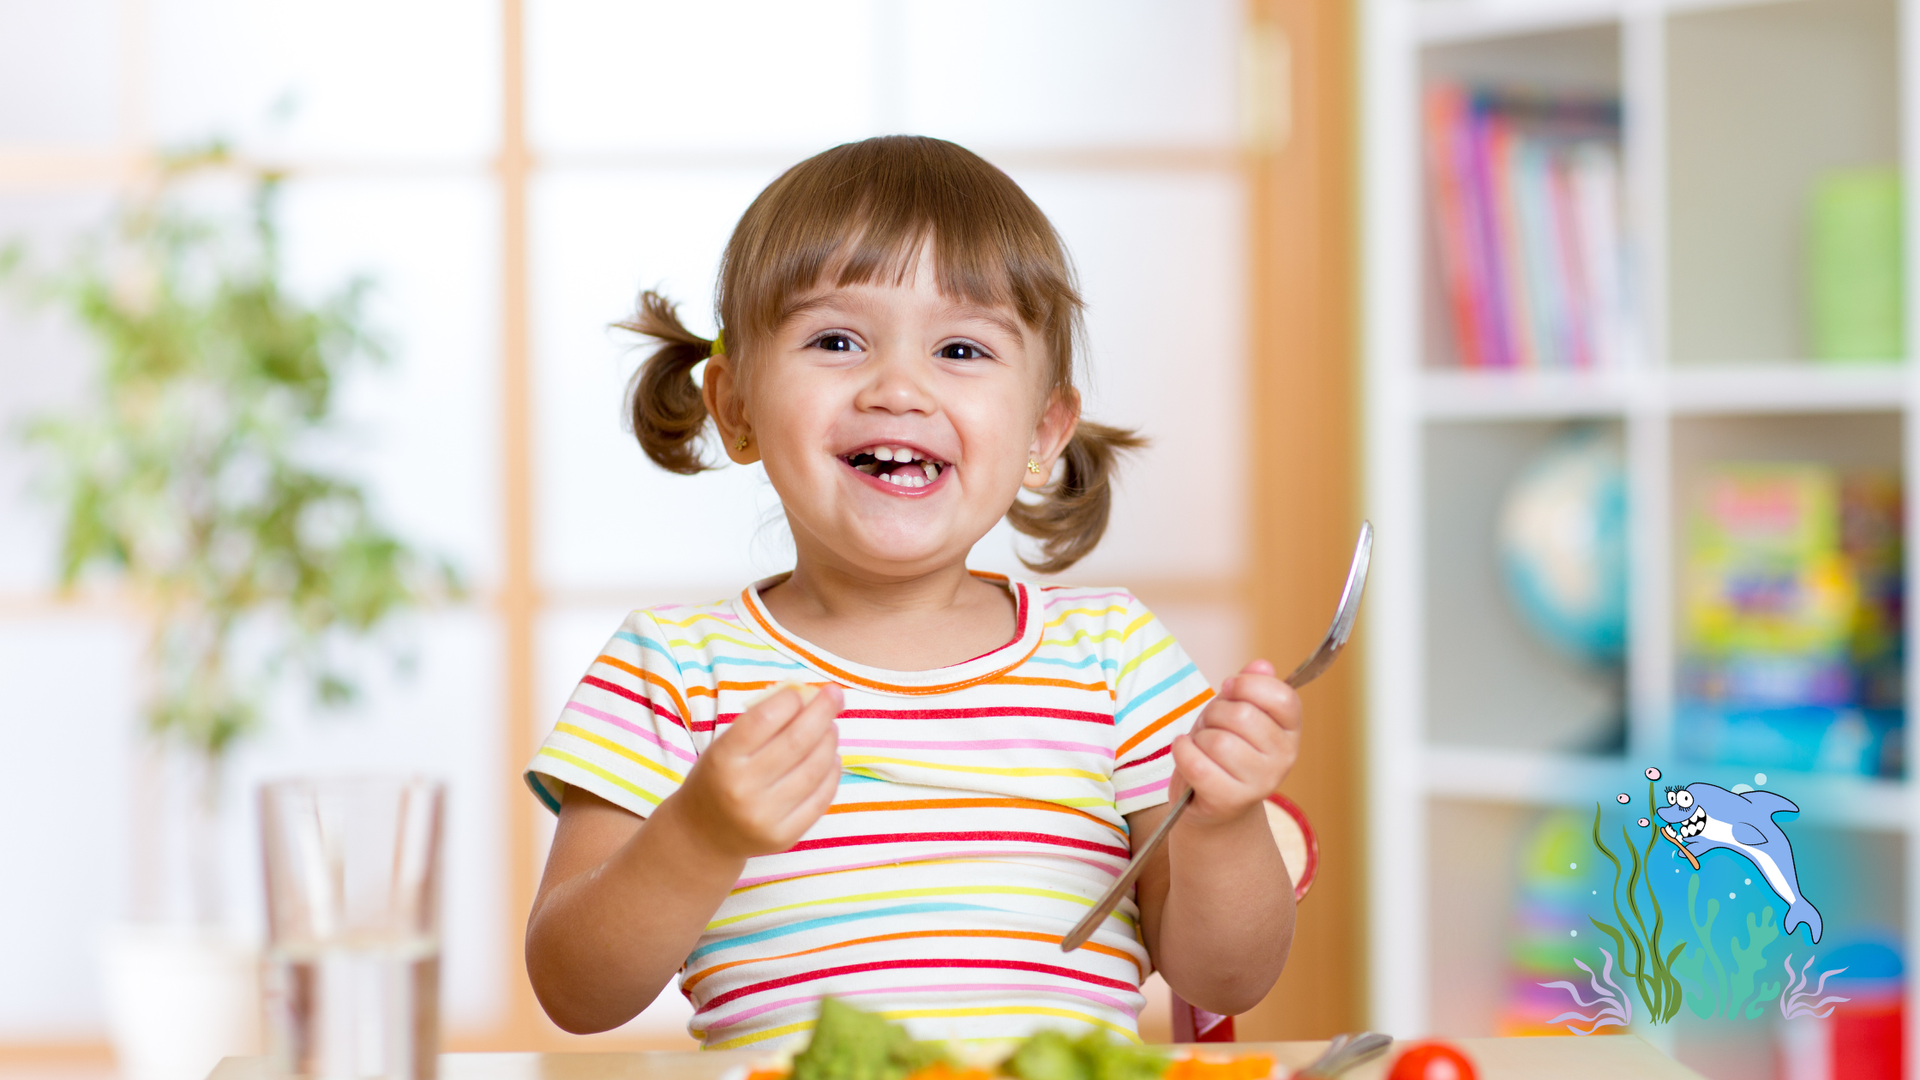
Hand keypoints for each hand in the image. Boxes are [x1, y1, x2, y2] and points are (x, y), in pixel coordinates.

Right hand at [671, 684, 843, 858]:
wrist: (703, 834)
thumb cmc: (719, 777)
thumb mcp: (725, 745)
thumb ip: (761, 722)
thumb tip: (810, 697)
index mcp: (722, 759)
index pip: (764, 719)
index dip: (790, 701)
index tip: (802, 692)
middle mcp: (742, 789)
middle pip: (797, 741)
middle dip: (822, 712)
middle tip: (835, 696)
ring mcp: (765, 816)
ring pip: (815, 768)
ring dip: (829, 741)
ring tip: (831, 728)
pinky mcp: (784, 836)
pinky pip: (821, 798)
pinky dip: (832, 772)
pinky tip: (831, 758)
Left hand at [1169, 660, 1300, 826]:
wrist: (1212, 802)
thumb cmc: (1224, 749)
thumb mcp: (1237, 711)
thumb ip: (1250, 686)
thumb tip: (1261, 666)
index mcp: (1290, 730)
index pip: (1282, 697)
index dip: (1247, 685)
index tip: (1229, 689)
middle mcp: (1284, 758)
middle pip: (1242, 715)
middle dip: (1214, 713)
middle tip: (1211, 725)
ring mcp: (1260, 783)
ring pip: (1218, 741)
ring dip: (1199, 737)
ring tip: (1202, 745)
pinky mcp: (1230, 800)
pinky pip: (1197, 764)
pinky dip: (1182, 752)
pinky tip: (1185, 751)